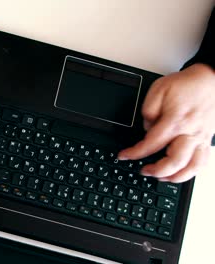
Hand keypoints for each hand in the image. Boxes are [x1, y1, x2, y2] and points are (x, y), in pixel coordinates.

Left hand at [119, 63, 214, 182]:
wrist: (211, 80)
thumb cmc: (186, 85)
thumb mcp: (159, 89)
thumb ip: (148, 110)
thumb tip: (146, 128)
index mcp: (175, 121)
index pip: (151, 144)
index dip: (135, 153)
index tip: (124, 156)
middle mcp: (190, 133)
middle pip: (174, 162)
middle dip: (155, 171)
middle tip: (143, 170)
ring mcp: (201, 139)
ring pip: (191, 168)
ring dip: (174, 177)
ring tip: (160, 177)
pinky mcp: (207, 140)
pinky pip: (202, 163)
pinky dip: (190, 172)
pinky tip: (179, 173)